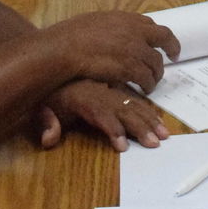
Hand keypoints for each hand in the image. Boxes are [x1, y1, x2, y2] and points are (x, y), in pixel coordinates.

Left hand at [36, 80, 170, 151]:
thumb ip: (46, 122)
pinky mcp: (116, 89)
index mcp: (84, 98)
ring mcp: (111, 90)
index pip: (102, 114)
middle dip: (141, 127)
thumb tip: (49, 139)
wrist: (53, 61)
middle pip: (124, 110)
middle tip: (156, 142)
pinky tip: (159, 119)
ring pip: (134, 104)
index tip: (123, 147)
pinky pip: (135, 98)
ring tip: (164, 133)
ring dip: (150, 119)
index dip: (113, 130)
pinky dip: (148, 109)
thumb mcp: (42, 106)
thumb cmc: (49, 92)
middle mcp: (102, 93)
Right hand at [44, 11, 181, 93]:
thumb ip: (111, 26)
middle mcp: (135, 31)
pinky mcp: (130, 67)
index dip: (157, 35)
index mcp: (126, 18)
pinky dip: (148, 84)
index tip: (161, 42)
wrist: (64, 48)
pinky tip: (145, 90)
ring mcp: (134, 49)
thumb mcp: (95, 21)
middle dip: (171, 47)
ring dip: (156, 73)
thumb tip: (114, 31)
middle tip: (173, 57)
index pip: (150, 25)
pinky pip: (146, 77)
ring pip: (156, 63)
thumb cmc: (70, 35)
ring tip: (152, 82)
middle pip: (163, 38)